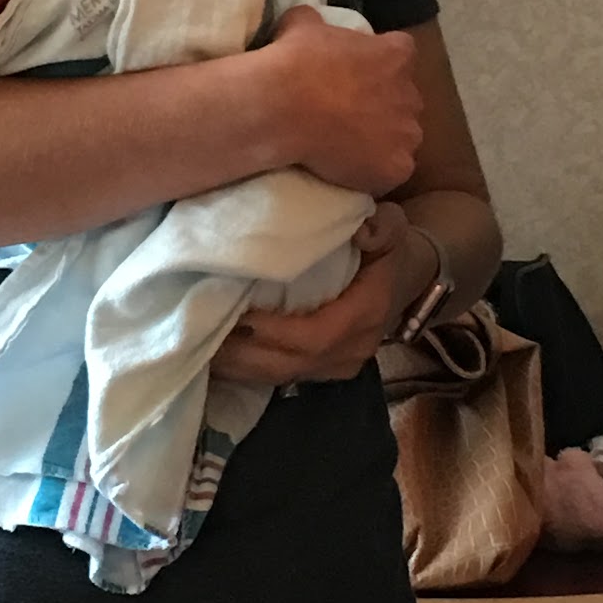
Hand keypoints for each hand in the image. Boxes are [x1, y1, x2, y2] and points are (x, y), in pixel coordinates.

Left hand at [212, 203, 418, 386]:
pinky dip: (246, 368)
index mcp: (367, 313)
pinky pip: (280, 377)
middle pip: (291, 362)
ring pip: (281, 375)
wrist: (401, 278)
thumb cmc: (384, 247)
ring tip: (201, 344)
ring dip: (239, 365)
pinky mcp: (321, 372)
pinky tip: (216, 356)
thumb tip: (361, 230)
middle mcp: (353, 350)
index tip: (239, 316)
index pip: (316, 336)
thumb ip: (382, 227)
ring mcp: (338, 367)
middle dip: (245, 352)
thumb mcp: (391, 226)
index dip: (275, 332)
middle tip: (203, 330)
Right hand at [267, 7, 422, 195]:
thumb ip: (314, 20)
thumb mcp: (301, 24)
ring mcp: (407, 133)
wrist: (284, 106)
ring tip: (349, 147)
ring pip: (403, 137)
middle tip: (349, 114)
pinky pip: (393, 170)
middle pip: (405, 100)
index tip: (359, 75)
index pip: (401, 54)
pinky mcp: (398, 166)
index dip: (381, 66)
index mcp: (395, 55)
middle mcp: (410, 93)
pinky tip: (352, 170)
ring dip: (384, 140)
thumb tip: (307, 17)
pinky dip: (377, 171)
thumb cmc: (296, 61)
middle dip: (385, 106)